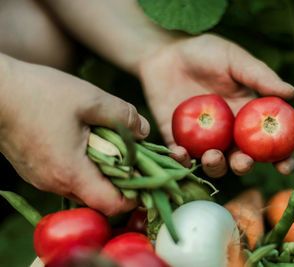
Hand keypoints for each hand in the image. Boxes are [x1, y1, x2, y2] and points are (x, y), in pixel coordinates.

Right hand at [0, 54, 149, 215]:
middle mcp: (55, 183)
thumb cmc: (39, 93)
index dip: (136, 196)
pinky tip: (90, 144)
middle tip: (136, 158)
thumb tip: (145, 131)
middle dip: (123, 182)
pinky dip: (86, 167)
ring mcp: (42, 178)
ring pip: (84, 187)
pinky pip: (68, 177)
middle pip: (99, 197)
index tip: (148, 178)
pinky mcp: (35, 170)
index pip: (112, 204)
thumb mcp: (90, 99)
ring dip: (104, 172)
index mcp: (71, 172)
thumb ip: (124, 116)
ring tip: (115, 147)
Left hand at [138, 34, 293, 177]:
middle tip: (243, 162)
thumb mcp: (235, 61)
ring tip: (212, 156)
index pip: (269, 142)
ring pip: (213, 164)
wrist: (167, 52)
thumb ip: (261, 77)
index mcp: (247, 117)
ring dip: (215, 167)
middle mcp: (228, 133)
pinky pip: (182, 157)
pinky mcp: (178, 139)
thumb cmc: (206, 53)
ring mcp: (203, 139)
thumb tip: (292, 93)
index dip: (281, 158)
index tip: (285, 167)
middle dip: (244, 166)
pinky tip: (180, 153)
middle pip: (240, 159)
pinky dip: (181, 160)